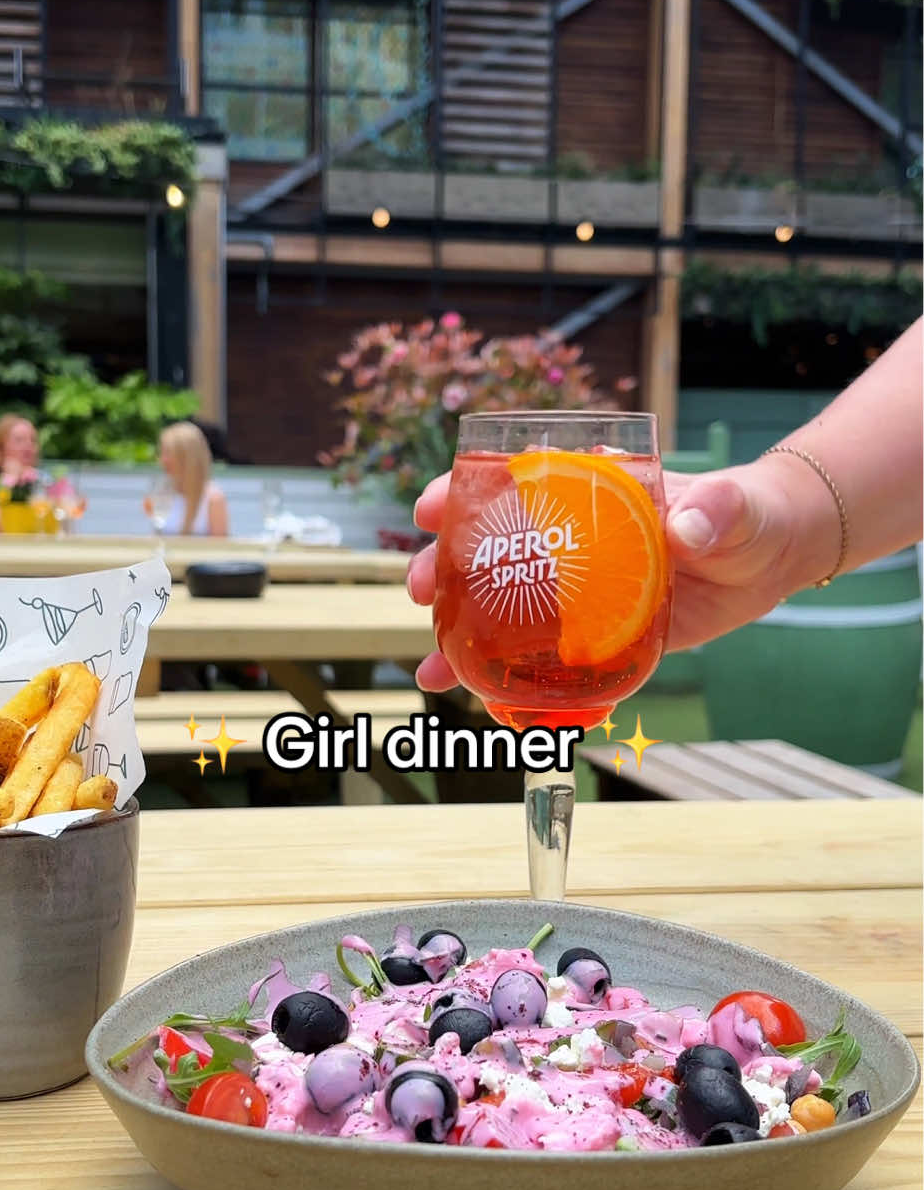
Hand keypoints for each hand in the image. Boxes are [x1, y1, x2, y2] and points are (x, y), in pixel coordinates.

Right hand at [406, 460, 805, 690]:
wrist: (770, 559)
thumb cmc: (746, 514)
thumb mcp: (733, 508)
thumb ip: (715, 512)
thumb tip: (689, 529)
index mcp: (590, 494)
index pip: (514, 484)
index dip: (465, 491)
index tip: (430, 507)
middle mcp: (574, 541)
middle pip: (493, 551)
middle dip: (444, 569)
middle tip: (419, 590)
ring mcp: (583, 592)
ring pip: (509, 611)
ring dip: (465, 637)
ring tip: (432, 668)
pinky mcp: (602, 635)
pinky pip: (551, 660)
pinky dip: (520, 683)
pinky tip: (490, 705)